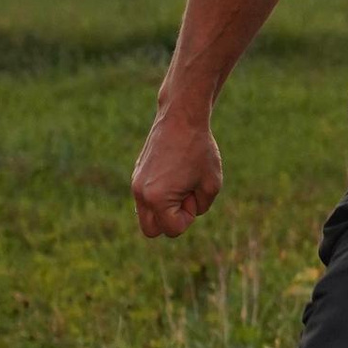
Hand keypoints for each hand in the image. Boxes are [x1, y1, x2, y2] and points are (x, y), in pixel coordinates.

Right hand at [131, 102, 222, 240]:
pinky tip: (174, 173)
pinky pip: (145, 197)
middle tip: (184, 195)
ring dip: (164, 208)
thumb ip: (201, 207)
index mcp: (156, 199)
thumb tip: (186, 211)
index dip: (189, 216)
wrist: (181, 117)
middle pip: (151, 230)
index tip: (193, 192)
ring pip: (146, 214)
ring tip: (179, 183)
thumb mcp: (212, 185)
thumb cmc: (199, 150)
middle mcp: (140, 193)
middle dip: (170, 220)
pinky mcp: (136, 173)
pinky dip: (159, 194)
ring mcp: (135, 182)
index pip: (172, 230)